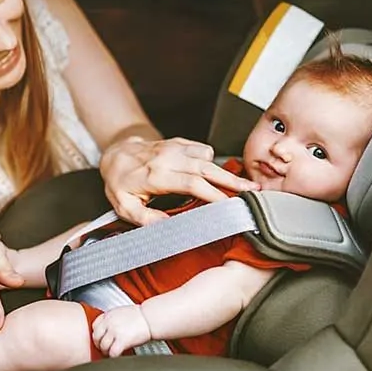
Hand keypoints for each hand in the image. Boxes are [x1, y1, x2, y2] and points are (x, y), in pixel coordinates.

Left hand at [91, 305, 151, 357]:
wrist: (150, 318)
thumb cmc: (140, 316)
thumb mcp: (120, 312)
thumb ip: (111, 320)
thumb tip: (105, 331)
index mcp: (108, 315)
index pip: (94, 326)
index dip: (98, 334)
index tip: (101, 339)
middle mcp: (109, 322)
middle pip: (96, 337)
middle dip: (100, 344)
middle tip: (105, 348)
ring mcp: (115, 331)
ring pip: (103, 346)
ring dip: (106, 351)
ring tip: (111, 352)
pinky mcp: (122, 341)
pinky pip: (112, 352)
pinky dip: (114, 356)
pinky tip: (118, 354)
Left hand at [100, 136, 259, 224]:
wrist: (117, 153)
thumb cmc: (121, 182)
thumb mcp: (124, 206)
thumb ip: (145, 218)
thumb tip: (168, 227)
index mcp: (156, 176)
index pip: (192, 184)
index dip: (213, 194)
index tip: (230, 206)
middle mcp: (169, 158)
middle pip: (207, 168)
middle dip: (232, 181)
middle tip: (254, 191)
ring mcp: (176, 148)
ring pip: (208, 158)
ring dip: (228, 172)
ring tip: (246, 186)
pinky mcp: (181, 143)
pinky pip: (204, 150)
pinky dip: (214, 162)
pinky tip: (219, 175)